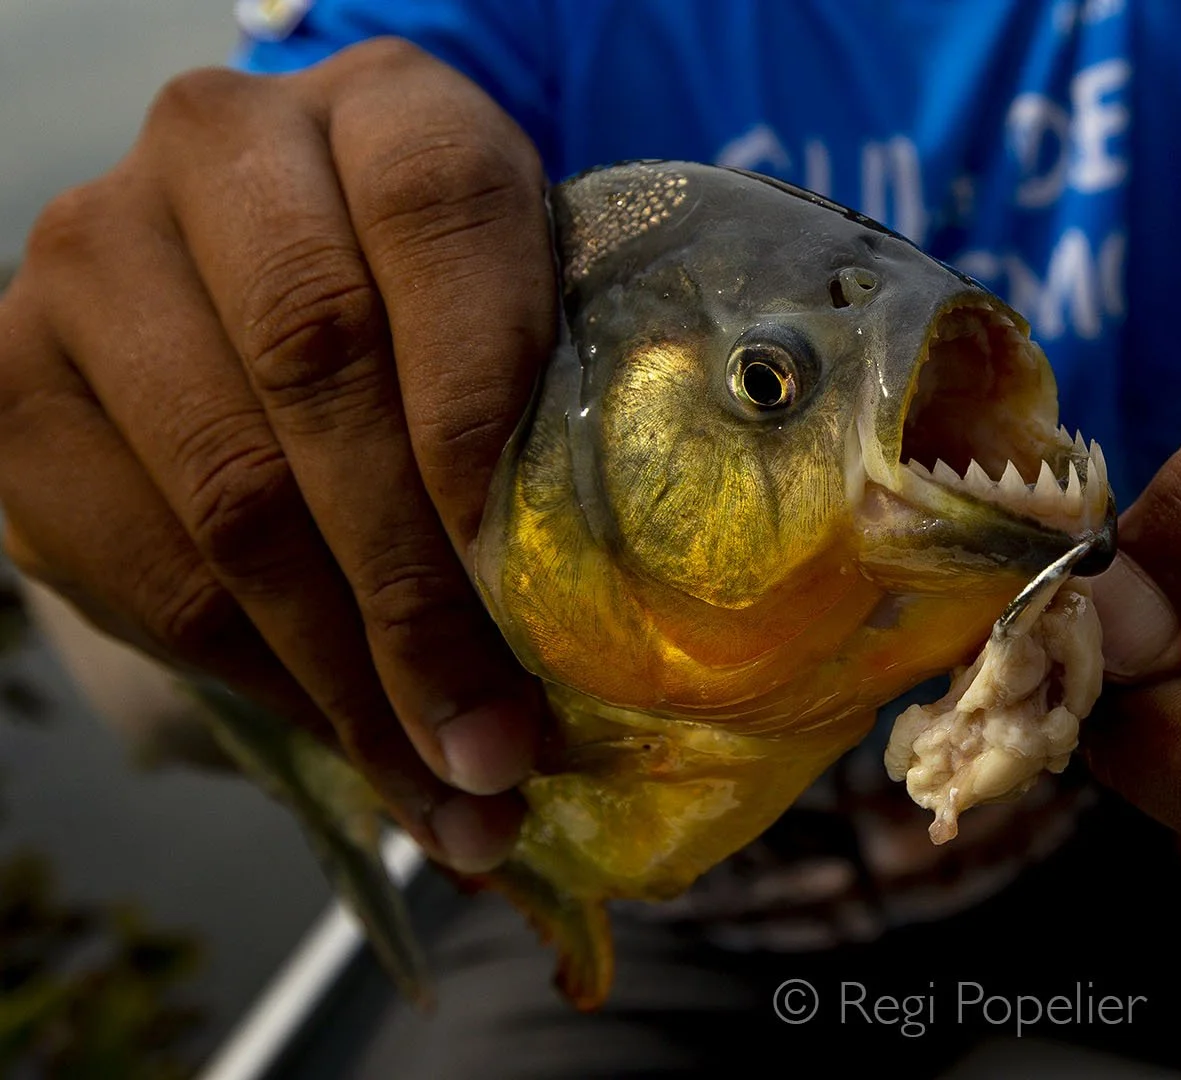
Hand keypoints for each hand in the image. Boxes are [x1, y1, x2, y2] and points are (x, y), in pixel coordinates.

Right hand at [0, 39, 553, 871]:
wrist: (266, 290)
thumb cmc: (452, 319)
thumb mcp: (529, 317)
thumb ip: (563, 413)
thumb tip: (610, 639)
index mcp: (384, 106)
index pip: (439, 214)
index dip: (483, 397)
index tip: (531, 572)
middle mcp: (218, 147)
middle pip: (319, 373)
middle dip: (421, 595)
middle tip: (501, 746)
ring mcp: (92, 257)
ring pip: (226, 494)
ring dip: (348, 677)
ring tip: (449, 790)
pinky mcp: (9, 378)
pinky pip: (140, 565)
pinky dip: (261, 678)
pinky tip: (348, 742)